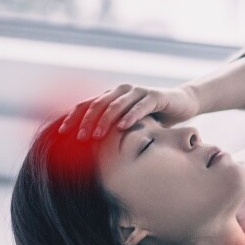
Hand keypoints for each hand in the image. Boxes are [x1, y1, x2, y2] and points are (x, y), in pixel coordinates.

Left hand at [58, 83, 199, 139]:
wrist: (183, 104)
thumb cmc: (156, 118)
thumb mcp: (132, 126)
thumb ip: (115, 132)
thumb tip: (92, 153)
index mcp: (112, 96)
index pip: (87, 104)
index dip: (73, 117)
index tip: (61, 133)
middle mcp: (122, 91)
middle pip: (97, 104)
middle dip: (86, 122)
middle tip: (80, 138)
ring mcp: (138, 92)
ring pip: (116, 104)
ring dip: (104, 121)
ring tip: (96, 136)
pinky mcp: (154, 96)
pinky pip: (139, 106)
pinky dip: (129, 116)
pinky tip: (122, 128)